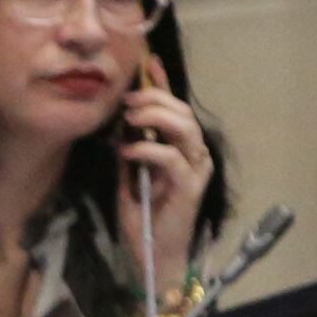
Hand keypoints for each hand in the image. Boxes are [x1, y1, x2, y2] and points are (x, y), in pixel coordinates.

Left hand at [114, 47, 214, 302]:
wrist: (152, 254)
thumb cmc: (143, 216)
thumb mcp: (129, 176)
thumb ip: (130, 149)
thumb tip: (120, 125)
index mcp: (181, 148)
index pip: (175, 108)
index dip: (163, 83)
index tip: (148, 62)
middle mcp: (194, 154)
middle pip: (181, 112)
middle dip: (154, 98)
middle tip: (127, 100)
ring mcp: (196, 169)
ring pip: (184, 128)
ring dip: (155, 117)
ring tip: (129, 119)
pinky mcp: (191, 187)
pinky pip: (172, 158)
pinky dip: (148, 150)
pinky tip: (128, 151)